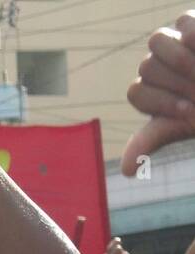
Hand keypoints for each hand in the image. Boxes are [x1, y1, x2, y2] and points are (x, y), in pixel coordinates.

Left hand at [122, 14, 194, 175]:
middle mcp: (157, 65)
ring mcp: (173, 43)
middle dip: (176, 82)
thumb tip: (125, 171)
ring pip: (157, 41)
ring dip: (179, 58)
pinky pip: (183, 22)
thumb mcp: (181, 127)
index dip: (161, 102)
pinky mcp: (190, 24)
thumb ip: (151, 140)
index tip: (187, 109)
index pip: (137, 91)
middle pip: (147, 66)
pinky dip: (194, 35)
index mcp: (150, 89)